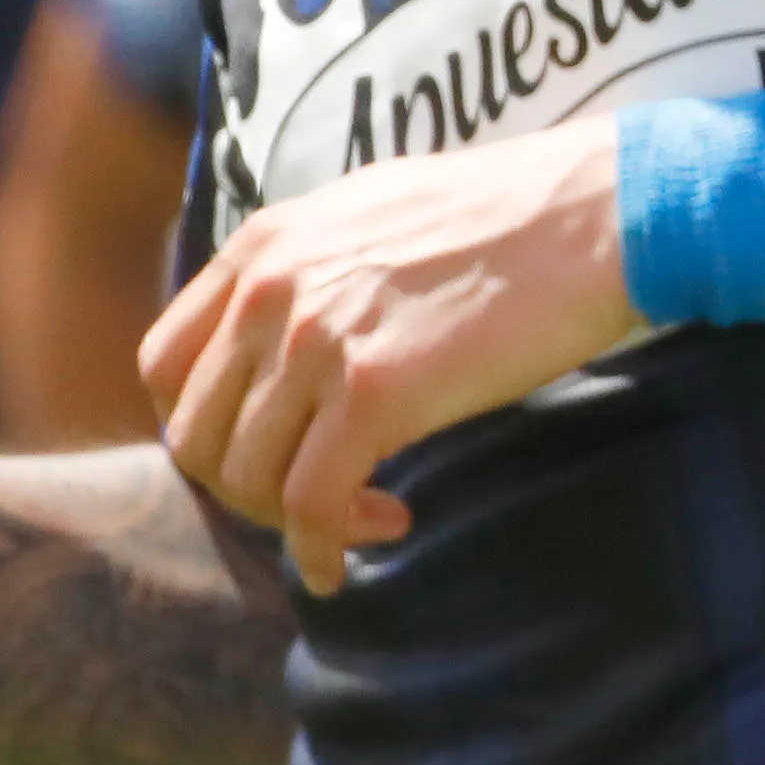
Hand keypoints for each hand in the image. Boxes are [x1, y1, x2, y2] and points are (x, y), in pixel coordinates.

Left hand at [146, 138, 639, 589]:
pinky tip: (362, 552)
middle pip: (196, 433)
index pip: (163, 364)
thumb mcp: (376, 211)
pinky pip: (312, 503)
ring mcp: (318, 339)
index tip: (258, 451)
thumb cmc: (517, 213)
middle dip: (244, 487)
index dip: (200, 426)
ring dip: (295, 520)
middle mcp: (272, 289)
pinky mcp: (377, 391)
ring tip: (363, 517)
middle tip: (312, 500)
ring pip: (249, 476)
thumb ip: (313, 266)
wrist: (601, 212)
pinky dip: (324, 547)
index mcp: (266, 243)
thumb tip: (291, 332)